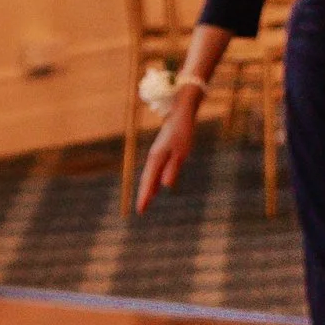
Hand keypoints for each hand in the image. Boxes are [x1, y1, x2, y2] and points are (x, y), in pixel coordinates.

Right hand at [134, 90, 201, 212]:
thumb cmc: (183, 132)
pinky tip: (155, 188)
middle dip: (143, 195)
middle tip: (140, 211)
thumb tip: (167, 185)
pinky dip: (152, 181)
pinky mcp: (160, 153)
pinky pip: (154, 171)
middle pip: (146, 180)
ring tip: (145, 202)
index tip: (141, 210)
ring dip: (147, 189)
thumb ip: (173, 168)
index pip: (149, 182)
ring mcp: (155, 155)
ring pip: (149, 175)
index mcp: (157, 159)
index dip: (145, 197)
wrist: (181, 113)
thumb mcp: (182, 152)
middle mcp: (153, 158)